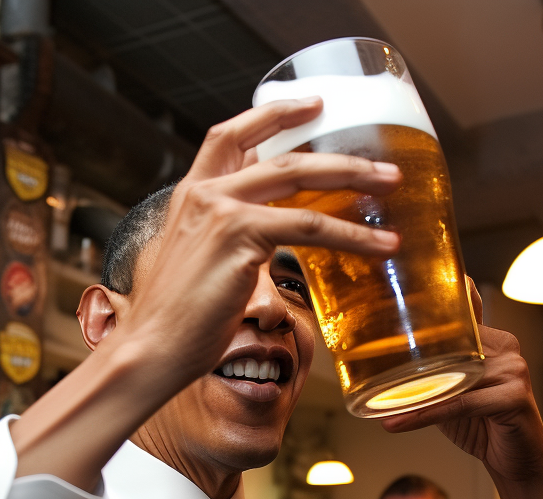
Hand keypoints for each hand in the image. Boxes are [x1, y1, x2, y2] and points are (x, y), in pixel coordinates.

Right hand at [118, 99, 402, 389]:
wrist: (151, 348)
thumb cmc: (175, 323)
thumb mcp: (196, 267)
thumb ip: (224, 244)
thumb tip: (257, 249)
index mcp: (190, 197)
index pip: (231, 137)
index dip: (273, 115)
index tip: (311, 106)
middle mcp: (204, 195)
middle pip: (278, 152)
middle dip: (335, 151)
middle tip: (377, 159)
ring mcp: (221, 212)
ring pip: (299, 177)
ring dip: (354, 177)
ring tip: (391, 185)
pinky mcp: (240, 238)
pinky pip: (310, 225)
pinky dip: (350, 234)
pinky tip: (378, 245)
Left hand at [379, 280, 542, 498]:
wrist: (516, 462)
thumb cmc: (482, 424)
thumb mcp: (450, 393)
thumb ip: (427, 376)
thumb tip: (378, 373)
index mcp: (490, 339)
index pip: (460, 310)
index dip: (428, 305)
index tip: (390, 303)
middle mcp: (505, 347)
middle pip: (451, 341)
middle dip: (410, 353)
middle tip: (370, 357)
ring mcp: (513, 370)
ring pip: (451, 374)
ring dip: (412, 391)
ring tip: (377, 400)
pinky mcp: (514, 397)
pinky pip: (460, 403)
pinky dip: (426, 414)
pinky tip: (398, 423)